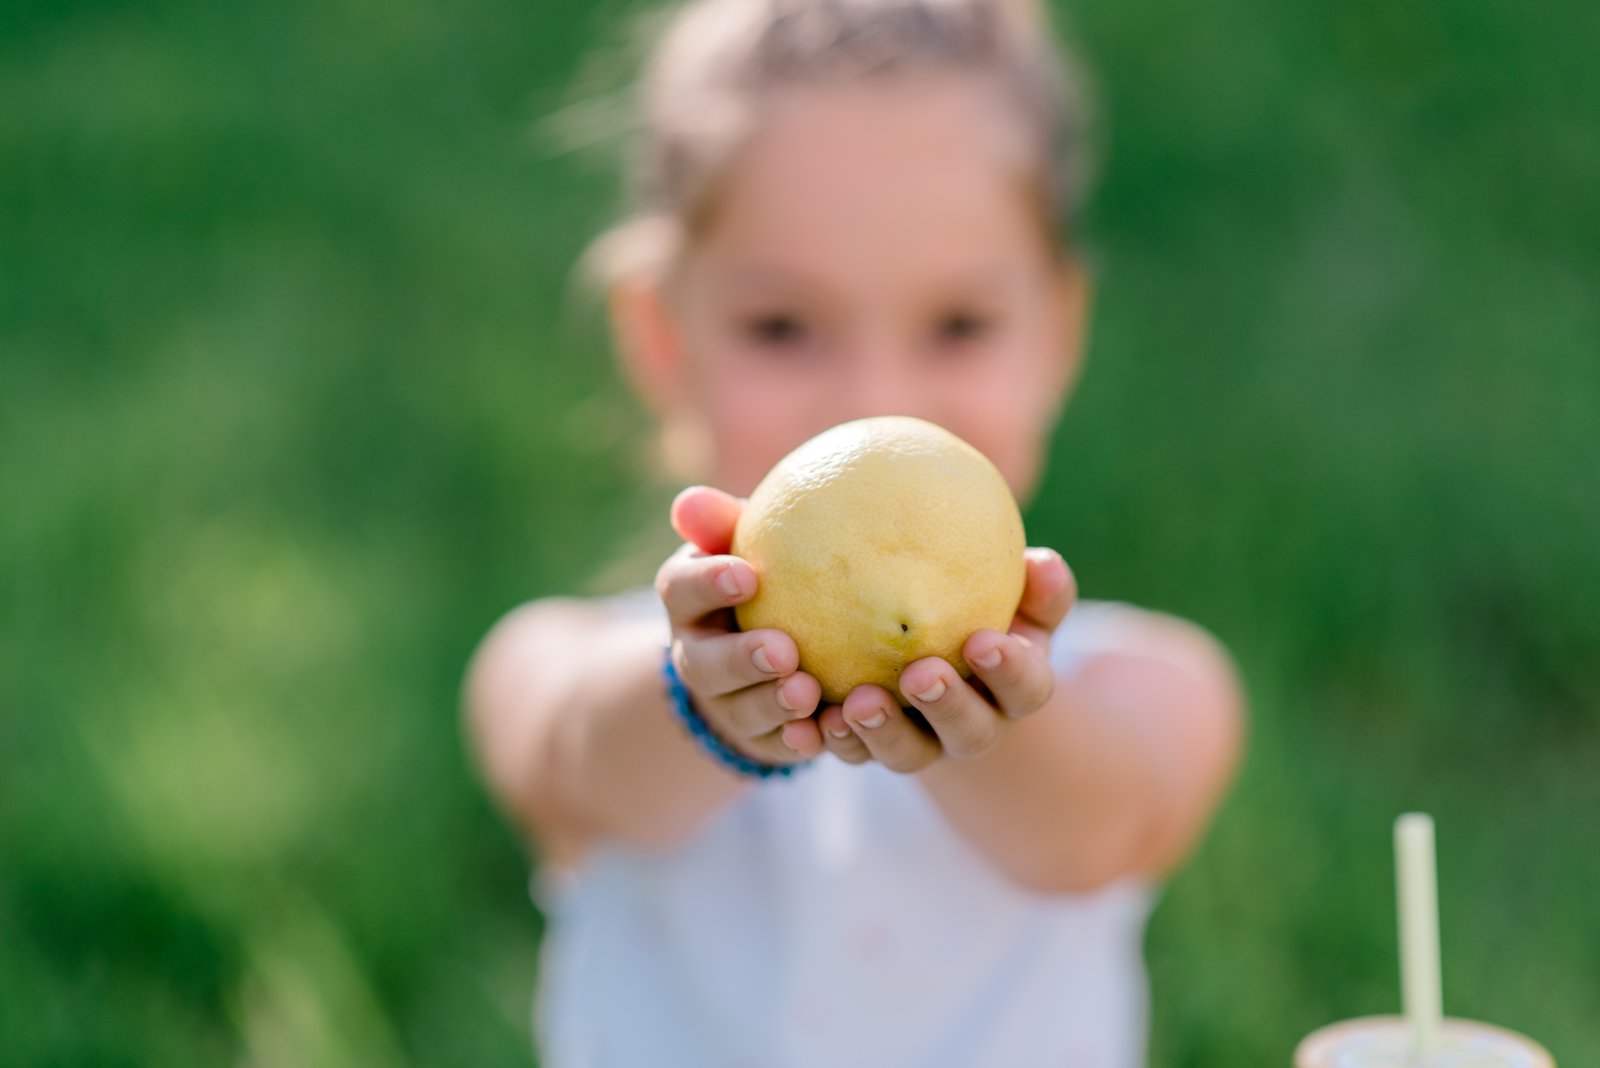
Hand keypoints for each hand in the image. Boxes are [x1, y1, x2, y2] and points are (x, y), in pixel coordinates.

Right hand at [655, 486, 826, 766]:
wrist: (766, 651)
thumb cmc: (766, 574)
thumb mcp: (744, 543)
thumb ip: (723, 522)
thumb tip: (691, 500)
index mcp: (688, 601)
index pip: (680, 589)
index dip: (706, 584)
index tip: (747, 574)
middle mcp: (698, 656)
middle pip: (705, 665)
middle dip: (740, 660)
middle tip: (783, 649)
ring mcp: (729, 703)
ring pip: (743, 711)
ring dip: (773, 704)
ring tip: (808, 692)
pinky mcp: (765, 738)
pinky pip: (781, 744)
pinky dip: (801, 740)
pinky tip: (826, 730)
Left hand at [814, 548, 1075, 772]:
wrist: (925, 641)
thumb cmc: (979, 604)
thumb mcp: (1014, 592)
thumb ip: (1037, 584)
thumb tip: (1043, 563)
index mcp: (1014, 691)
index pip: (1026, 688)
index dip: (1009, 671)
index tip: (982, 641)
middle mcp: (972, 728)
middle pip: (968, 732)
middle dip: (945, 707)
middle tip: (918, 674)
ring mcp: (922, 745)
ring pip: (907, 754)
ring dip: (882, 732)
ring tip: (856, 703)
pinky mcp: (871, 748)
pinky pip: (852, 752)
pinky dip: (833, 740)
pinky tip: (811, 718)